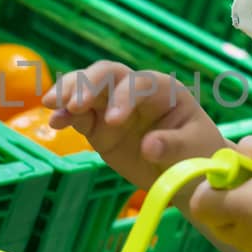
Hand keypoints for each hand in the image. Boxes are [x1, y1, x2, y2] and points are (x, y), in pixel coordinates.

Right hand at [42, 61, 227, 190]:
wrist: (189, 176)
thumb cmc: (199, 156)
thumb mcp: (193, 151)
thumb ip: (172, 146)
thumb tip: (149, 146)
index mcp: (163, 90)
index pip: (138, 83)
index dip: (123, 97)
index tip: (114, 121)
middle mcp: (135, 92)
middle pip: (106, 74)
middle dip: (88, 85)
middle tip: (74, 105)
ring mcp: (113, 107)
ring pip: (87, 88)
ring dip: (68, 91)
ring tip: (52, 104)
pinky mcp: (99, 127)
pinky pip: (78, 116)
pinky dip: (64, 116)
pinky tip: (54, 122)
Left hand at [187, 132, 251, 251]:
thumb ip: (248, 149)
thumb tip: (229, 162)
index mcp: (249, 207)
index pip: (201, 204)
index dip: (211, 185)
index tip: (238, 172)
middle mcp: (251, 237)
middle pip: (213, 221)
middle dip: (224, 200)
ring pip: (232, 233)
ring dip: (241, 215)